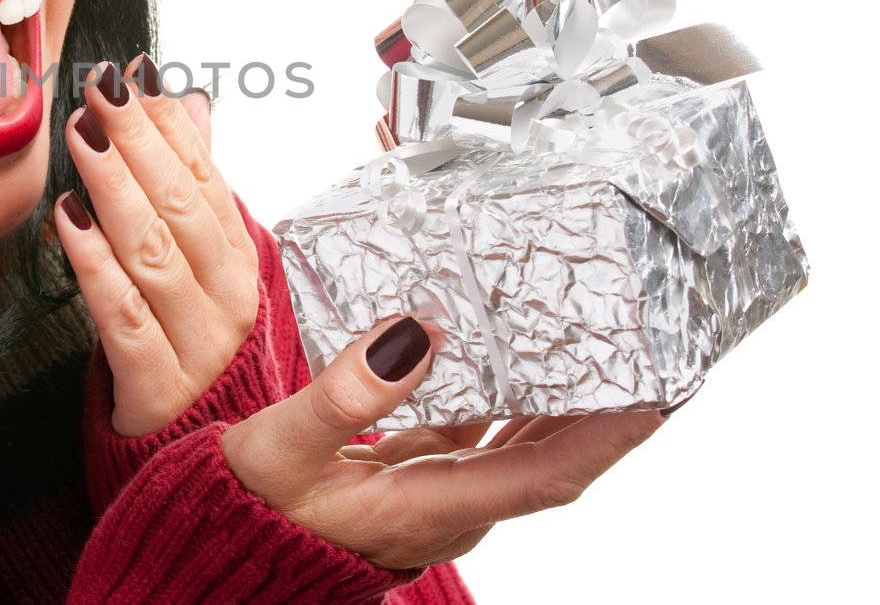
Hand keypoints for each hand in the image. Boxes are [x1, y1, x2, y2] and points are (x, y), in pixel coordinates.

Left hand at [53, 55, 257, 436]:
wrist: (199, 468)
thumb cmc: (190, 349)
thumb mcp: (203, 265)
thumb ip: (194, 183)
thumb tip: (188, 102)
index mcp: (239, 261)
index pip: (205, 178)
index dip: (167, 125)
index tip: (131, 76)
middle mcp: (227, 300)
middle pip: (179, 208)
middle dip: (137, 142)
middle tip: (99, 91)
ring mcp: (197, 346)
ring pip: (152, 253)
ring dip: (113, 187)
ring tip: (80, 136)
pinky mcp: (156, 387)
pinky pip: (122, 316)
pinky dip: (95, 264)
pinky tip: (67, 220)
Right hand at [220, 314, 667, 570]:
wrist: (221, 544)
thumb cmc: (250, 507)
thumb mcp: (282, 447)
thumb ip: (344, 393)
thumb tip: (412, 336)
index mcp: (433, 509)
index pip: (549, 474)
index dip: (610, 435)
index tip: (660, 392)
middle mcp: (450, 509)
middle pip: (551, 459)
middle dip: (605, 411)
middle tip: (645, 347)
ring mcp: (436, 497)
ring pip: (520, 447)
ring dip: (562, 402)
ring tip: (593, 341)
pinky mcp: (415, 479)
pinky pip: (480, 436)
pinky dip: (506, 399)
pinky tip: (507, 357)